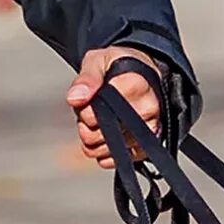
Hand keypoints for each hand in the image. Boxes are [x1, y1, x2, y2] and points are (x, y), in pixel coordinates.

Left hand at [66, 45, 168, 168]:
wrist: (142, 75)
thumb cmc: (118, 67)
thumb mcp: (98, 61)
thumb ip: (86, 78)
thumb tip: (75, 99)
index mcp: (136, 86)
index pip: (95, 114)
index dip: (84, 110)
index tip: (90, 97)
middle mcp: (147, 111)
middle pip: (96, 135)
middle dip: (87, 124)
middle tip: (95, 108)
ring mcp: (148, 132)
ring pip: (101, 150)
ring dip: (94, 138)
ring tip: (103, 118)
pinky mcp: (145, 149)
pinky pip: (110, 161)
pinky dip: (102, 151)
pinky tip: (109, 133)